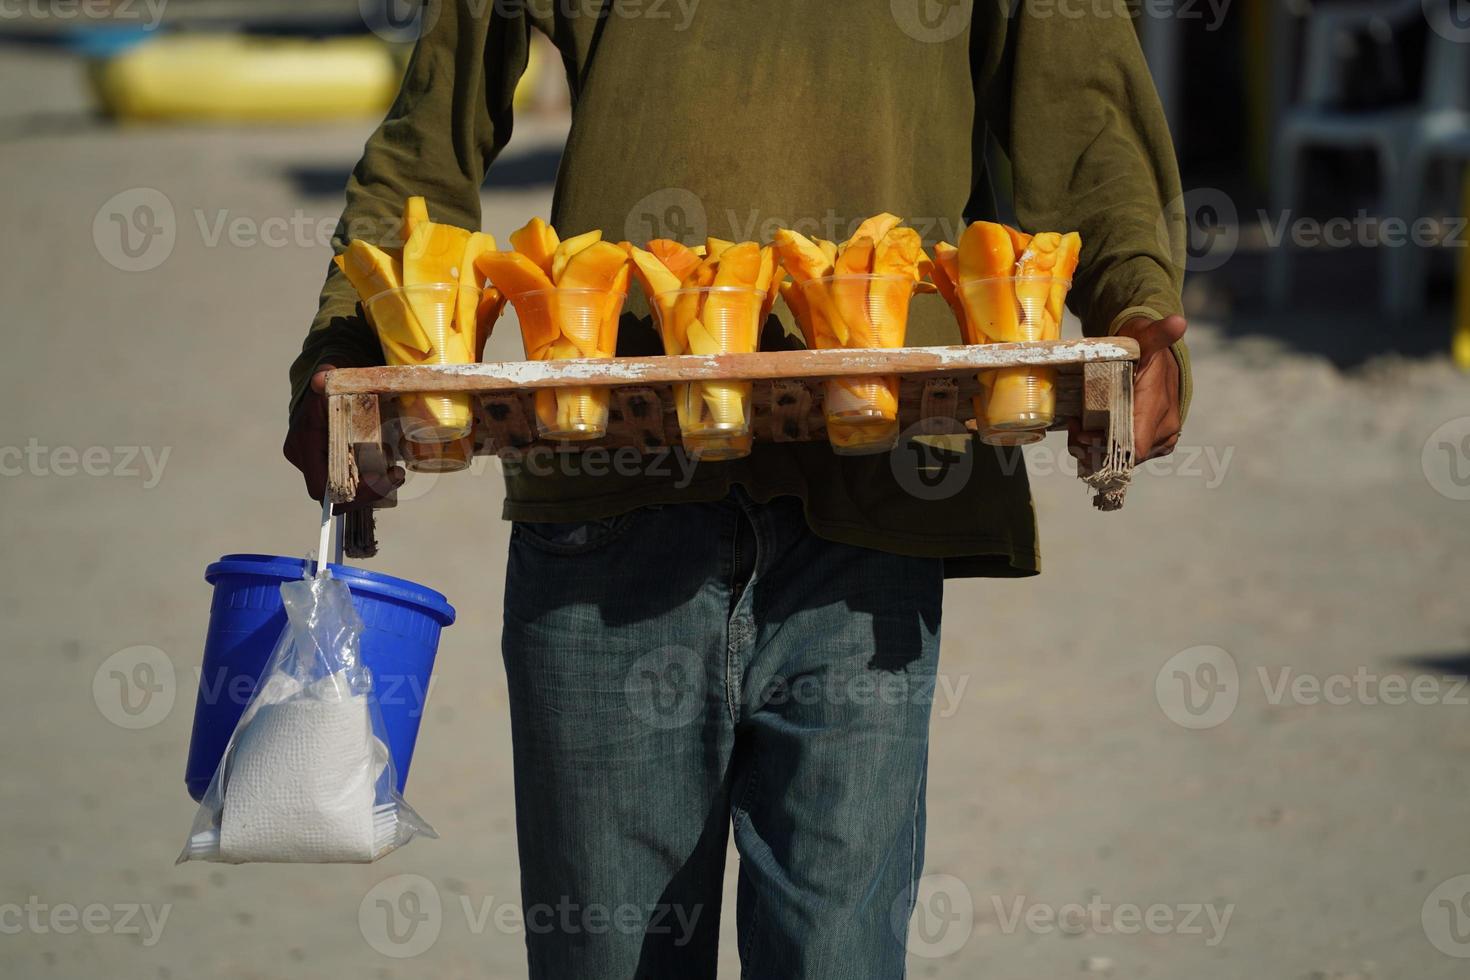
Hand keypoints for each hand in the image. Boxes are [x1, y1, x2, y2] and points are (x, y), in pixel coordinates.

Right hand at [282, 365, 402, 506]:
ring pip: (345, 491)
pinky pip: (349, 482)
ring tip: (395, 473)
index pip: (322, 486)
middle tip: (396, 476)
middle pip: (337, 494)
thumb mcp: (334, 379)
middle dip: (369, 491)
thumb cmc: (333, 382)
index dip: (351, 492)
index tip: (381, 478)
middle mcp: (304, 457)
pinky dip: (369, 481)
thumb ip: (328, 380)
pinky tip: (387, 470)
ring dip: (372, 488)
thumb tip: (321, 379)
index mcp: (304, 443)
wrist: (329, 383)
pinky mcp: (328, 462)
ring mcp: (315, 462)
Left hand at [1068, 314, 1185, 473]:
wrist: (1158, 358)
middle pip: (1124, 457)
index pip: (1135, 447)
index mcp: (1158, 408)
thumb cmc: (1145, 347)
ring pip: (1123, 459)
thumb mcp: (1146, 338)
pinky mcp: (1152, 443)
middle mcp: (1163, 430)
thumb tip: (1177, 322)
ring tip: (1079, 427)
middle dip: (1094, 448)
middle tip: (1075, 427)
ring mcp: (1159, 439)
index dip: (1105, 448)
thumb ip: (1158, 334)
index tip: (1082, 431)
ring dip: (1096, 449)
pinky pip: (1126, 456)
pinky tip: (1090, 432)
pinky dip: (1105, 449)